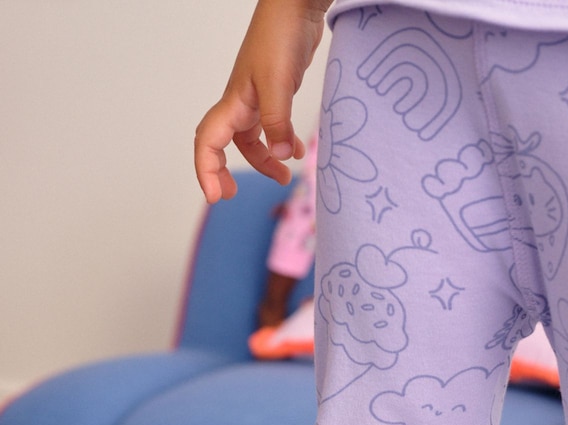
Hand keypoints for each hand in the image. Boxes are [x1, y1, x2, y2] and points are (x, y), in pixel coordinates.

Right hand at [194, 0, 330, 202]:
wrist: (296, 7)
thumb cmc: (280, 36)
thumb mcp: (279, 82)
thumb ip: (278, 122)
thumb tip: (280, 157)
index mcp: (234, 103)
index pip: (208, 142)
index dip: (206, 171)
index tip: (216, 197)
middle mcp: (240, 103)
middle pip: (222, 145)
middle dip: (222, 171)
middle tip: (231, 195)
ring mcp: (256, 99)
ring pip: (250, 139)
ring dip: (263, 161)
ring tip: (284, 178)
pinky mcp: (275, 94)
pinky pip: (270, 128)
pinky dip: (280, 144)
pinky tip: (296, 152)